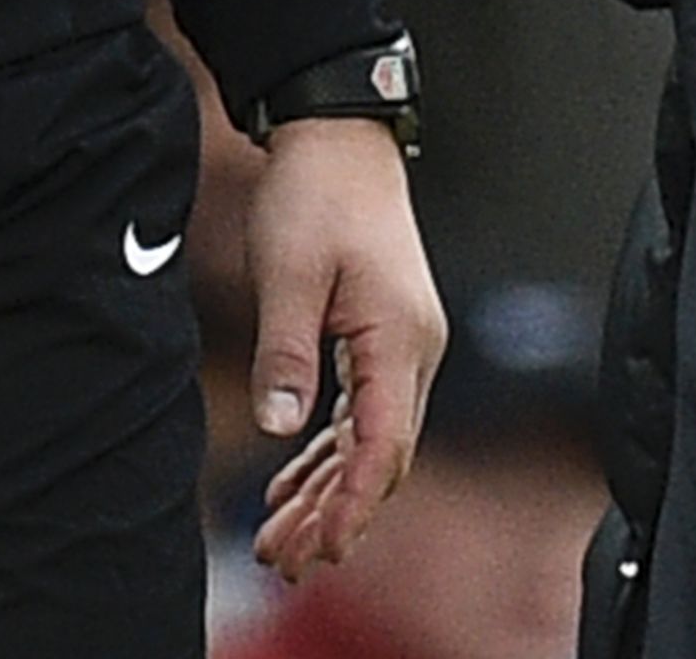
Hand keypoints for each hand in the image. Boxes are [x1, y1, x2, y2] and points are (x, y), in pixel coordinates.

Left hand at [247, 116, 444, 581]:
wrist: (340, 136)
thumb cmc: (319, 191)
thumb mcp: (289, 271)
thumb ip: (286, 354)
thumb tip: (281, 428)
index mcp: (398, 336)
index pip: (385, 444)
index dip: (354, 504)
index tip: (321, 547)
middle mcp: (414, 348)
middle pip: (383, 455)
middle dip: (336, 514)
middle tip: (283, 559)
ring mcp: (403, 343)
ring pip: (373, 439)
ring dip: (330, 490)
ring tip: (281, 537)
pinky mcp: (384, 336)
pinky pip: (362, 413)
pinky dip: (332, 454)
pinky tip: (296, 481)